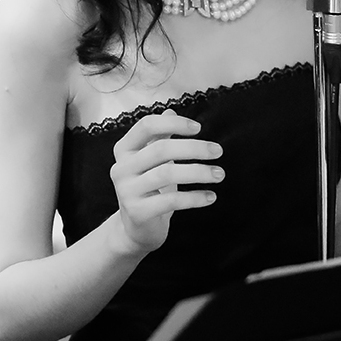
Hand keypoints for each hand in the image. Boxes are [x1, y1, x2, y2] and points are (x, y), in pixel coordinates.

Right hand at [109, 109, 222, 255]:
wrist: (135, 228)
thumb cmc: (148, 188)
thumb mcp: (152, 160)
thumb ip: (159, 136)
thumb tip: (171, 112)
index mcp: (124, 149)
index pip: (146, 126)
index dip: (174, 124)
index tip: (198, 128)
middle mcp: (121, 168)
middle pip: (160, 150)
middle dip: (194, 148)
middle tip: (218, 151)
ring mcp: (127, 191)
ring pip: (167, 174)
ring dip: (199, 172)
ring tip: (219, 174)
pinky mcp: (138, 212)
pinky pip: (171, 201)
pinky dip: (195, 198)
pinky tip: (210, 196)